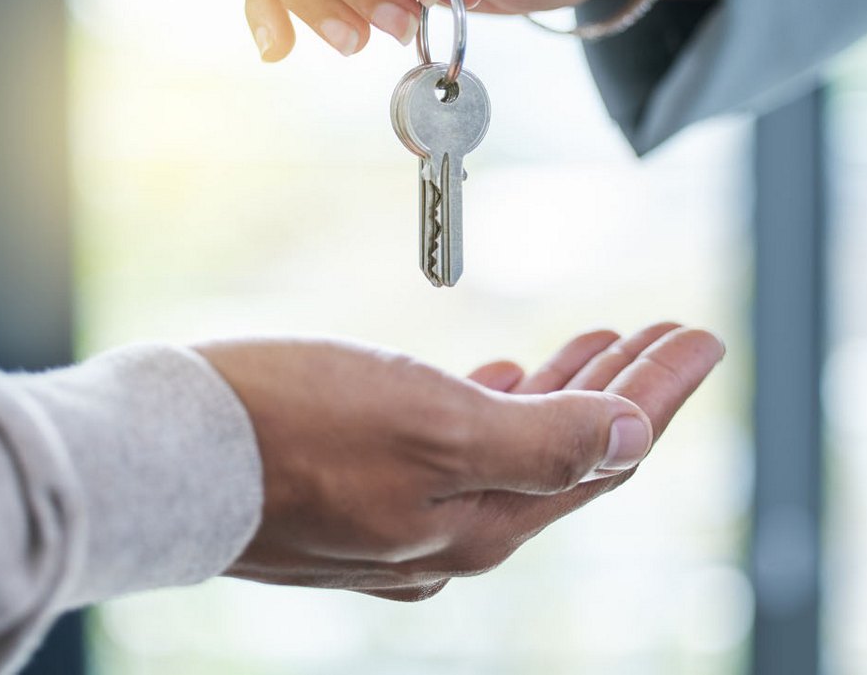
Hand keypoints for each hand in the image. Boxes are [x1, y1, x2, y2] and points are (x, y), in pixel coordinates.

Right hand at [196, 324, 722, 599]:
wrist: (164, 456)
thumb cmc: (292, 426)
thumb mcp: (432, 427)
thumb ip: (542, 442)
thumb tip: (633, 438)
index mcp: (482, 522)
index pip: (603, 455)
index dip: (658, 394)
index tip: (702, 335)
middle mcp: (450, 533)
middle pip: (567, 453)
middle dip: (623, 388)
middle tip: (666, 333)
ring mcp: (402, 518)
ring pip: (514, 448)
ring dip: (563, 392)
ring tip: (597, 343)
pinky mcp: (357, 493)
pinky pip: (457, 448)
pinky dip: (495, 406)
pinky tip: (501, 375)